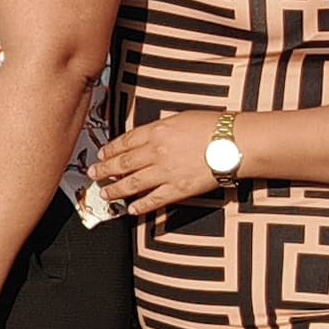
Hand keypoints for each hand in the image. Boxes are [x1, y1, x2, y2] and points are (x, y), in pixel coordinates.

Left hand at [89, 111, 224, 216]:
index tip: (101, 155)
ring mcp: (166, 172)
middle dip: (105, 170)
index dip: (110, 150)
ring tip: (106, 194)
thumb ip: (160, 129)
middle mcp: (156, 152)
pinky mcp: (178, 189)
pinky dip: (140, 206)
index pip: (125, 142)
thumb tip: (145, 138)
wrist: (234, 142)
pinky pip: (154, 200)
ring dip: (116, 190)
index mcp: (156, 131)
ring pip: (132, 184)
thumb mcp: (180, 118)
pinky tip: (130, 210)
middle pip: (123, 163)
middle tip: (94, 175)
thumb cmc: (213, 126)